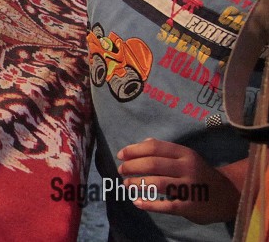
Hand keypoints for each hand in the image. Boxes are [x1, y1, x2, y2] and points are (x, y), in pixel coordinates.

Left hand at [116, 140, 241, 223]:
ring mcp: (190, 188)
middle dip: (132, 166)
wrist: (229, 196)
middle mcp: (188, 168)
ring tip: (126, 184)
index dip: (134, 150)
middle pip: (152, 164)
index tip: (120, 155)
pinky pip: (166, 206)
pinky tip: (137, 202)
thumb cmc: (200, 174)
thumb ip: (166, 150)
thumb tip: (142, 142)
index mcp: (185, 154)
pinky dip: (149, 204)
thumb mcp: (187, 157)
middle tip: (121, 170)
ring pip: (156, 183)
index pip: (154, 147)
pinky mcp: (190, 206)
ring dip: (136, 183)